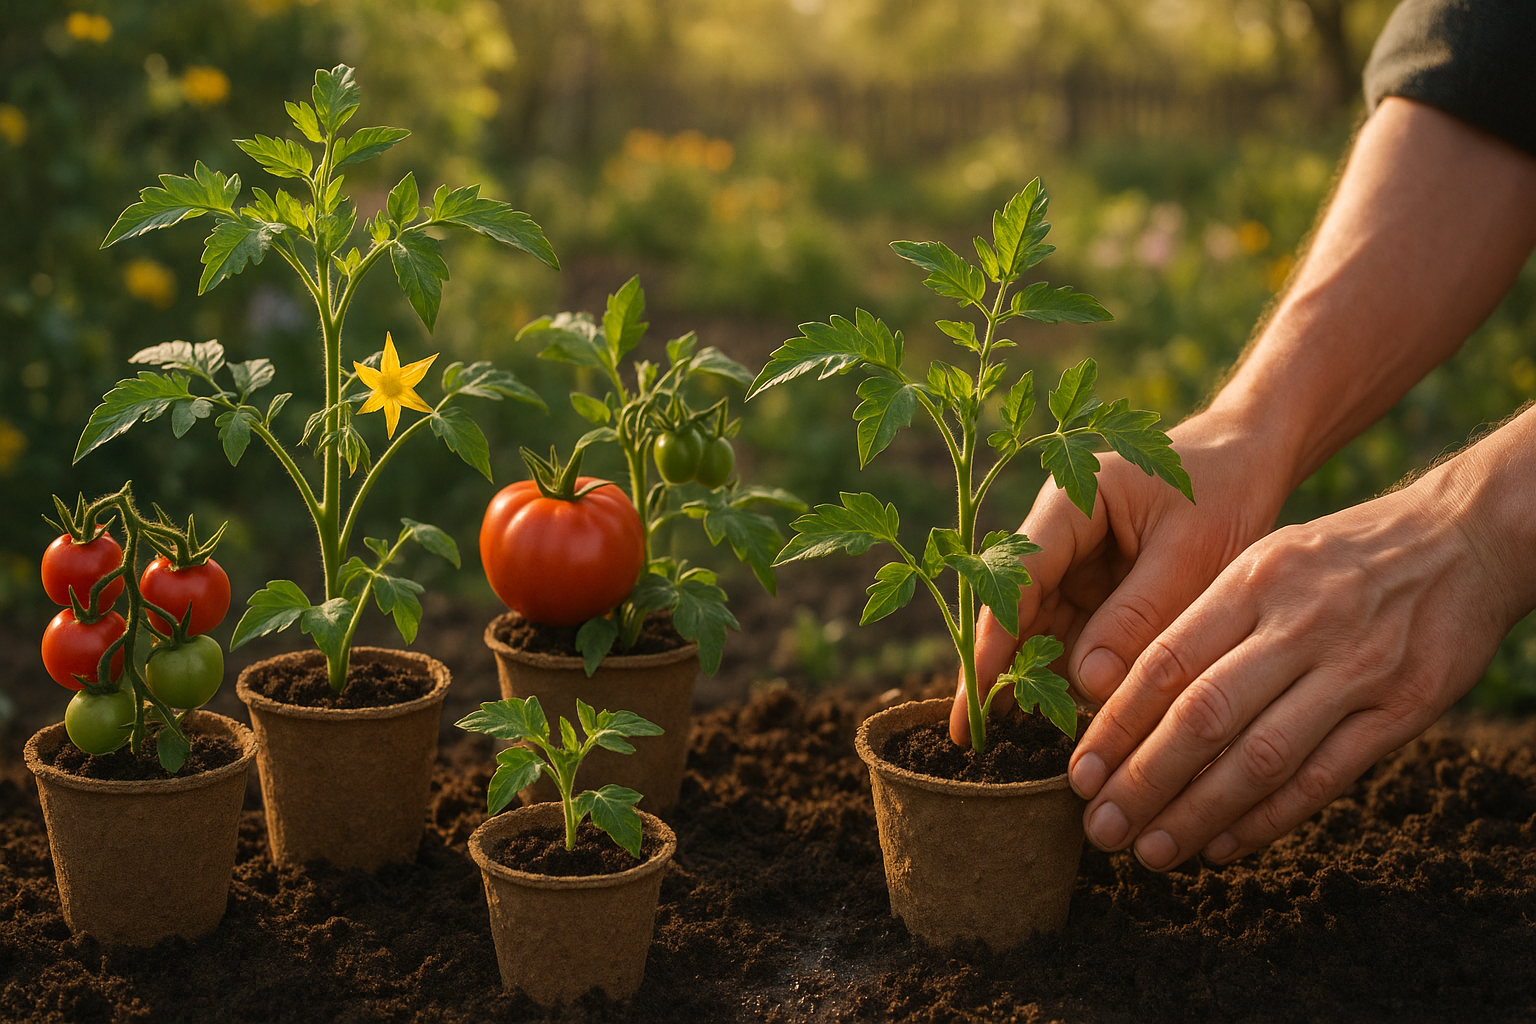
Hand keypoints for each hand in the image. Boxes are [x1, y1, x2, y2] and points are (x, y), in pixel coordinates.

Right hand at [951, 413, 1286, 742]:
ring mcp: (1075, 567)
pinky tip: (1059, 722)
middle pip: (1018, 610)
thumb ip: (1139, 616)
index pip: (1020, 575)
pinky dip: (1071, 677)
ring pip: (1043, 632)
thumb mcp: (1191, 553)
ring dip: (1033, 681)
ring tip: (1011, 741)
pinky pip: (1076, 640)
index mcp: (1071, 502)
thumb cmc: (1226, 489)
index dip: (997, 636)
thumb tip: (1085, 684)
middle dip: (999, 669)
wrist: (1251, 460)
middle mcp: (1059, 536)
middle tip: (973, 735)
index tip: (979, 691)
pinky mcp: (1096, 593)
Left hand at [1070, 467, 1516, 870]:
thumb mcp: (1263, 560)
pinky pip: (1324, 777)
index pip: (1166, 663)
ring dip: (1197, 813)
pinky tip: (1223, 844)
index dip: (1116, 725)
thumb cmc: (1339, 556)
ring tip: (1150, 849)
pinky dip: (1268, 818)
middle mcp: (1299, 625)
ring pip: (1260, 758)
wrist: (1463, 538)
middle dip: (1143, 780)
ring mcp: (1355, 670)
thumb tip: (1123, 693)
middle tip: (1099, 826)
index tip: (1078, 772)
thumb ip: (1204, 620)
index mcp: (1252, 582)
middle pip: (1204, 717)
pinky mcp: (1403, 710)